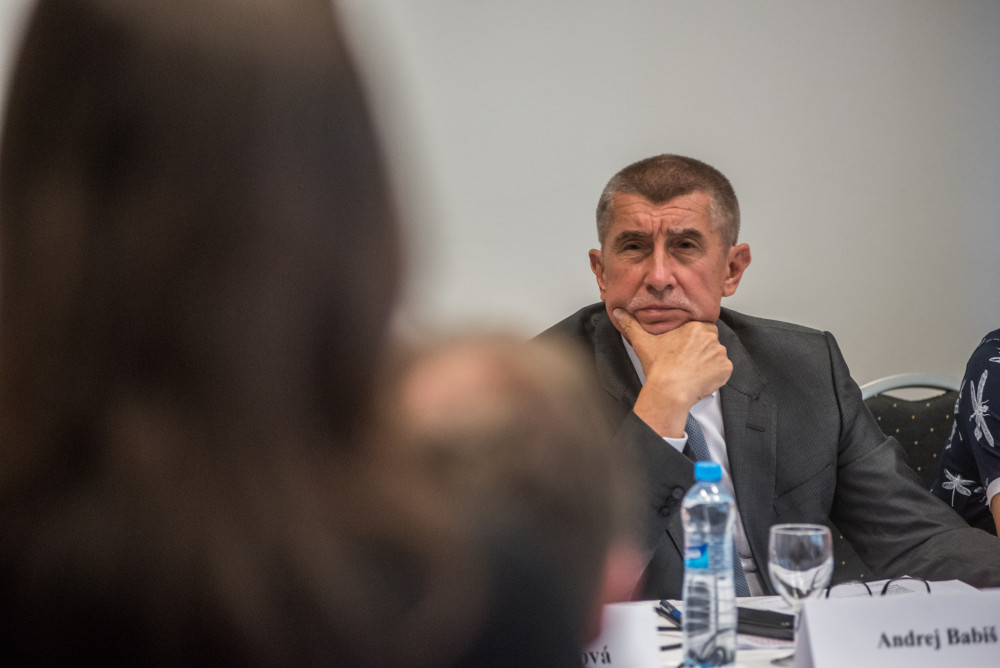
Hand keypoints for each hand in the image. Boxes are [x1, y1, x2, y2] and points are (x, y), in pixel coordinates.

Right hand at [614, 308, 731, 437]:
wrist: (669, 390)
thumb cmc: (658, 366)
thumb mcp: (642, 342)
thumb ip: (631, 324)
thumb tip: (618, 312)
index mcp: (695, 327)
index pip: (700, 327)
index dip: (691, 338)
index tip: (683, 348)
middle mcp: (711, 338)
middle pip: (709, 340)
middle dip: (701, 349)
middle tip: (686, 360)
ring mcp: (720, 354)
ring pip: (716, 354)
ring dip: (708, 361)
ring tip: (692, 370)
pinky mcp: (725, 370)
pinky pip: (723, 370)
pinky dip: (715, 374)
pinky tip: (700, 378)